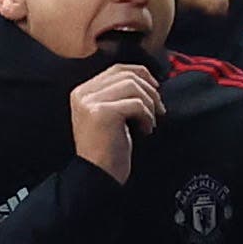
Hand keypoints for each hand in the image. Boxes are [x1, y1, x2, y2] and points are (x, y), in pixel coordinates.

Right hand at [70, 63, 162, 184]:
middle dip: (150, 90)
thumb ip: (119, 94)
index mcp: (82, 91)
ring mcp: (90, 102)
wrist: (98, 174)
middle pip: (128, 76)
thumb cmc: (109, 147)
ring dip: (150, 104)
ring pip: (134, 87)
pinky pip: (137, 104)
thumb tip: (149, 78)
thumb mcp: (110, 114)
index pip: (117, 69)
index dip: (141, 74)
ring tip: (151, 121)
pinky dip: (147, 116)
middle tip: (159, 108)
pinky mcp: (102, 113)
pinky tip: (146, 130)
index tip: (156, 87)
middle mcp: (83, 94)